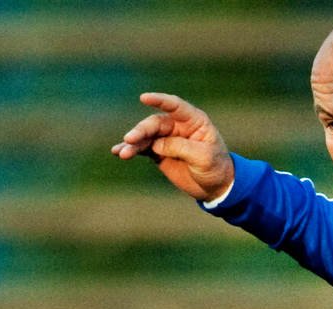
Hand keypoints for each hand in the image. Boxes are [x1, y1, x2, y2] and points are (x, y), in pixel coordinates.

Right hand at [113, 92, 234, 202]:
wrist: (215, 186)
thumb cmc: (215, 166)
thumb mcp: (203, 157)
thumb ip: (180, 147)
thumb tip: (156, 144)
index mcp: (193, 121)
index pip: (175, 106)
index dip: (160, 101)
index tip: (144, 98)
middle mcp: (178, 126)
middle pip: (155, 124)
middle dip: (141, 131)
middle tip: (129, 140)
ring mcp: (167, 139)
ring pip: (146, 137)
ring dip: (133, 143)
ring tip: (122, 153)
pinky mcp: (159, 153)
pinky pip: (142, 149)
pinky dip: (131, 150)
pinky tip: (117, 152)